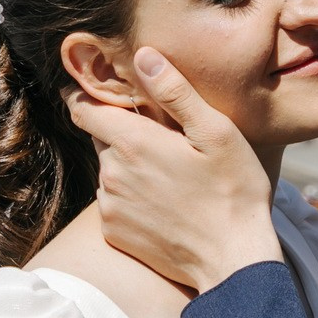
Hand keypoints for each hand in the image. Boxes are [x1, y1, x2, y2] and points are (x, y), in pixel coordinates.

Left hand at [65, 46, 281, 293]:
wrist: (233, 262)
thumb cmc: (233, 192)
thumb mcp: (216, 133)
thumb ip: (175, 92)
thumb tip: (143, 56)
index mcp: (132, 143)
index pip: (83, 109)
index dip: (90, 98)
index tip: (106, 95)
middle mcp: (110, 174)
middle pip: (102, 140)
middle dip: (125, 135)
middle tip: (165, 142)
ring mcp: (110, 207)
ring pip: (110, 172)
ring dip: (130, 168)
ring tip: (172, 178)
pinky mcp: (114, 234)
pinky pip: (115, 203)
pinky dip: (133, 198)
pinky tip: (166, 204)